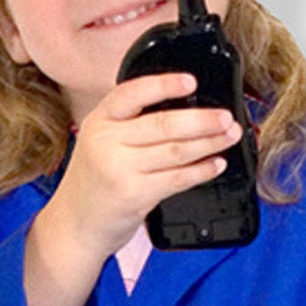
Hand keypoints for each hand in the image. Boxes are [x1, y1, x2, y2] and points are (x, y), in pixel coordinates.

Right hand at [49, 72, 240, 262]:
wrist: (74, 223)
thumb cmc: (95, 181)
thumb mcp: (100, 141)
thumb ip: (130, 124)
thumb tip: (184, 108)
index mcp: (99, 120)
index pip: (132, 93)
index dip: (163, 85)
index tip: (191, 81)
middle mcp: (107, 141)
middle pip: (163, 124)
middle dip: (202, 120)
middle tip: (228, 117)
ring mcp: (120, 168)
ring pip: (175, 150)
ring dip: (209, 142)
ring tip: (231, 136)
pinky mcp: (134, 194)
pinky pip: (177, 178)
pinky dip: (201, 170)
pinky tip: (216, 164)